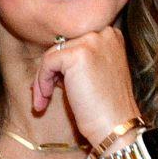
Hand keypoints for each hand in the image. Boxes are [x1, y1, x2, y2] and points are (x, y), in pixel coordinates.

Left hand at [27, 25, 145, 148]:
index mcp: (111, 36)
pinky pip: (47, 63)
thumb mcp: (94, 74)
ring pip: (52, 54)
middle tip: (44, 96)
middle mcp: (104, 33)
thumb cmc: (104, 106)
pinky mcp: (78, 55)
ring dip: (42, 80)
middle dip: (49, 72)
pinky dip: (41, 82)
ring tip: (42, 102)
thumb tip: (48, 64)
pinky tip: (45, 100)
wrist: (115, 125)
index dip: (62, 65)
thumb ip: (77, 62)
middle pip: (62, 47)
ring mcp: (92, 42)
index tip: (56, 86)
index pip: (74, 43)